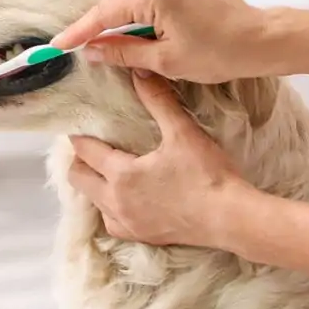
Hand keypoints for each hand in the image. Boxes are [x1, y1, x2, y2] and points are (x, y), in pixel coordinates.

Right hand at [51, 0, 276, 83]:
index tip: (57, 46)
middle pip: (112, 2)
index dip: (79, 32)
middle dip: (92, 26)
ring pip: (126, 0)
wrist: (261, 40)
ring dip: (111, 22)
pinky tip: (123, 34)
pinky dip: (129, 16)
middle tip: (72, 48)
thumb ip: (124, 52)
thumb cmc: (219, 53)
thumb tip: (92, 51)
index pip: (104, 14)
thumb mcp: (165, 60)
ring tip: (94, 45)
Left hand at [67, 72, 255, 247]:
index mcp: (120, 174)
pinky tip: (125, 199)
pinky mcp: (142, 237)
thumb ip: (158, 100)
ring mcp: (128, 223)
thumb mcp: (182, 131)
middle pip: (78, 178)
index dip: (79, 137)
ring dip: (94, 184)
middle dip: (81, 160)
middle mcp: (116, 202)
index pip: (85, 152)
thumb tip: (139, 71)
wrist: (230, 218)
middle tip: (94, 146)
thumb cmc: (207, 174)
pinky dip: (110, 209)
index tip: (80, 126)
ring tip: (109, 170)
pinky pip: (112, 223)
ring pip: (93, 202)